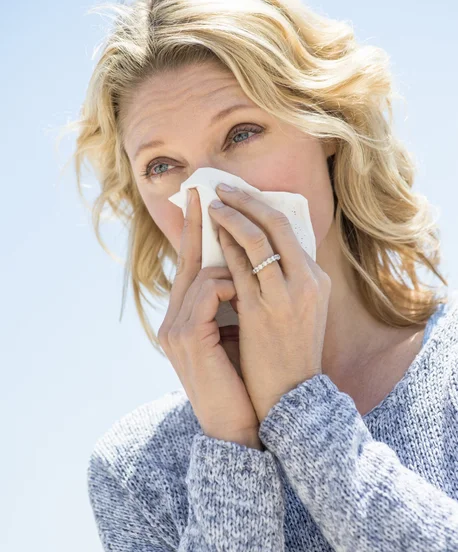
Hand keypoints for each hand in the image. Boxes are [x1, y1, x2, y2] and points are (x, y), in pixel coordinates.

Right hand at [158, 187, 262, 448]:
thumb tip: (252, 264)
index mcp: (187, 315)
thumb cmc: (244, 376)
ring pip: (202, 270)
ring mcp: (175, 327)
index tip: (200, 195)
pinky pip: (208, 290)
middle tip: (211, 188)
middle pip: (188, 257)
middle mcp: (174, 317)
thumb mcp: (238, 330)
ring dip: (231, 260)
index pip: (189, 262)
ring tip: (250, 264)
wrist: (238, 423)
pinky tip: (246, 293)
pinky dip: (230, 284)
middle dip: (202, 221)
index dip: (193, 227)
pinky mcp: (185, 337)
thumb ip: (235, 298)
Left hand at [208, 184, 330, 423]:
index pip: (290, 229)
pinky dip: (223, 245)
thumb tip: (261, 245)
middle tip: (222, 186)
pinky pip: (237, 266)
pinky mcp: (260, 311)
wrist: (291, 395)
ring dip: (230, 216)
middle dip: (246, 199)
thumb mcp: (301, 309)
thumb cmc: (290, 350)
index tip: (242, 193)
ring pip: (255, 239)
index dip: (262, 206)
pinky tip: (210, 234)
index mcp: (318, 279)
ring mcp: (285, 295)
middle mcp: (307, 281)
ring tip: (211, 203)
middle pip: (276, 223)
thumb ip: (287, 277)